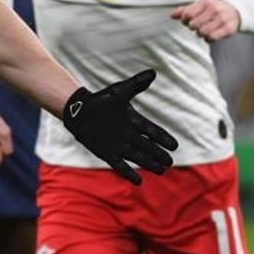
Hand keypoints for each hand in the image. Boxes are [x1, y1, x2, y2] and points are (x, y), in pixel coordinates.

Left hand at [62, 70, 178, 184]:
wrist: (78, 110)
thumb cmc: (99, 100)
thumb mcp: (119, 92)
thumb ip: (136, 85)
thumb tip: (153, 72)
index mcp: (133, 121)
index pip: (152, 131)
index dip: (163, 138)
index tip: (175, 145)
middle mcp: (128, 135)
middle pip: (147, 146)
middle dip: (159, 154)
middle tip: (170, 162)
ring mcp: (118, 145)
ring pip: (138, 156)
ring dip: (149, 163)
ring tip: (161, 170)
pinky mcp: (106, 153)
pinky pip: (120, 165)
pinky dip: (129, 173)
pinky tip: (138, 181)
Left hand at [171, 0, 239, 41]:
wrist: (235, 12)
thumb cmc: (213, 9)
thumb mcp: (200, 6)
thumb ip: (185, 10)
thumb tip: (171, 15)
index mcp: (205, 2)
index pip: (188, 14)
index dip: (185, 20)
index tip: (188, 21)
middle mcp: (214, 9)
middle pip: (194, 25)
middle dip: (193, 28)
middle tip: (197, 26)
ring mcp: (222, 18)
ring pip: (202, 32)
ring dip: (200, 34)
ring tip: (204, 30)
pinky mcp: (229, 28)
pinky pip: (211, 38)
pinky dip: (208, 39)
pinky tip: (210, 36)